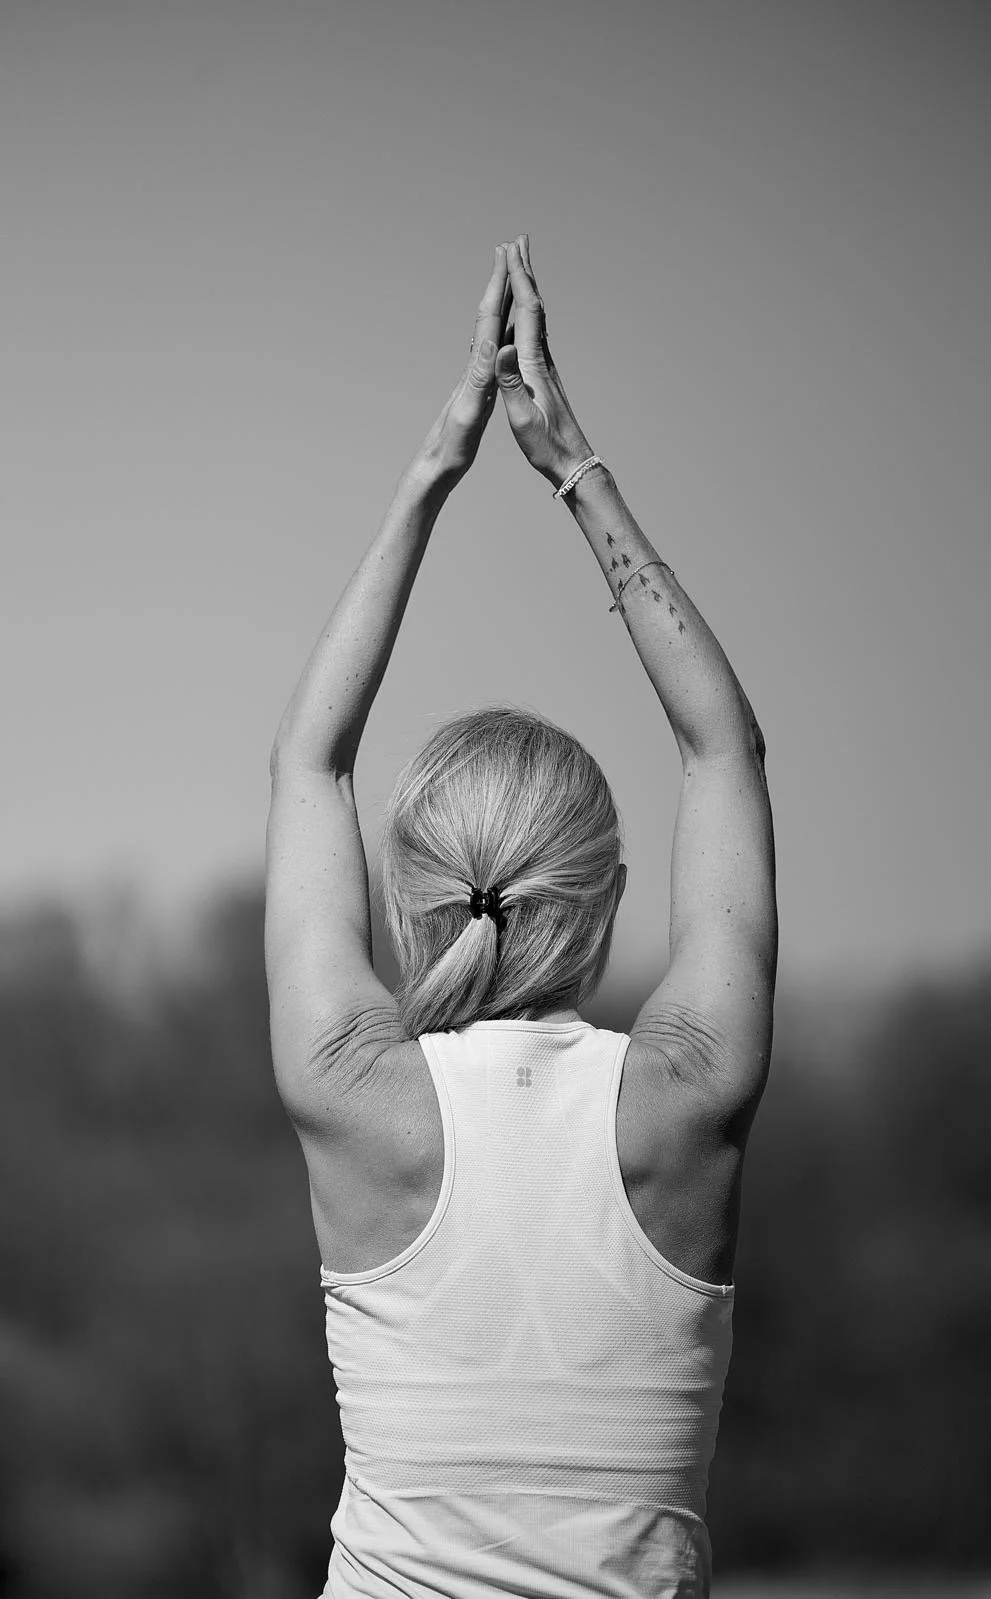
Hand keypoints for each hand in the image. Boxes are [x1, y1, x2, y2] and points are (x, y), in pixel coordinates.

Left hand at [406, 244, 513, 493]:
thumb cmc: (452, 446)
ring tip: (512, 278)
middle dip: (499, 280)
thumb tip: (491, 347)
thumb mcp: (469, 413)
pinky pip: (494, 349)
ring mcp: (475, 374)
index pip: (487, 318)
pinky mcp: (478, 387)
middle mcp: (473, 365)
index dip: (497, 285)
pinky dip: (504, 332)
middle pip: (488, 313)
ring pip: (492, 328)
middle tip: (509, 248)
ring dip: (502, 300)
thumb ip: (480, 380)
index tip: (506, 253)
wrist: (436, 465)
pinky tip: (507, 330)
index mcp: (475, 368)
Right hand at [495, 234, 593, 487]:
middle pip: (535, 305)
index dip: (519, 277)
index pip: (527, 311)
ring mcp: (545, 367)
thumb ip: (510, 384)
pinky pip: (535, 333)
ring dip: (527, 288)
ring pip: (536, 316)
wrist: (573, 462)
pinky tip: (525, 314)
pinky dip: (528, 313)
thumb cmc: (547, 446)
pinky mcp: (544, 377)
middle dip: (525, 271)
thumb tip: (501, 349)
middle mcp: (542, 359)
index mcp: (534, 364)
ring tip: (520, 267)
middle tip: (518, 241)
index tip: (511, 249)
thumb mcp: (522, 419)